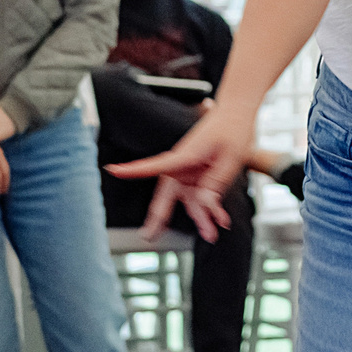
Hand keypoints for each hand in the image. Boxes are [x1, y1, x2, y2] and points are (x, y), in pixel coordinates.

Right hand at [107, 106, 255, 243]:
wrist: (237, 115)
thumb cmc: (231, 129)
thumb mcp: (230, 157)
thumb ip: (217, 182)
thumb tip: (205, 203)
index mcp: (185, 155)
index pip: (155, 165)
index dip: (134, 169)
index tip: (113, 170)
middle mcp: (182, 166)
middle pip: (166, 195)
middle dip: (157, 217)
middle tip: (148, 235)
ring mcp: (190, 173)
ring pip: (188, 202)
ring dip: (199, 219)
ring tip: (211, 234)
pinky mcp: (198, 177)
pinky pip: (200, 199)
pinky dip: (210, 211)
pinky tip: (220, 221)